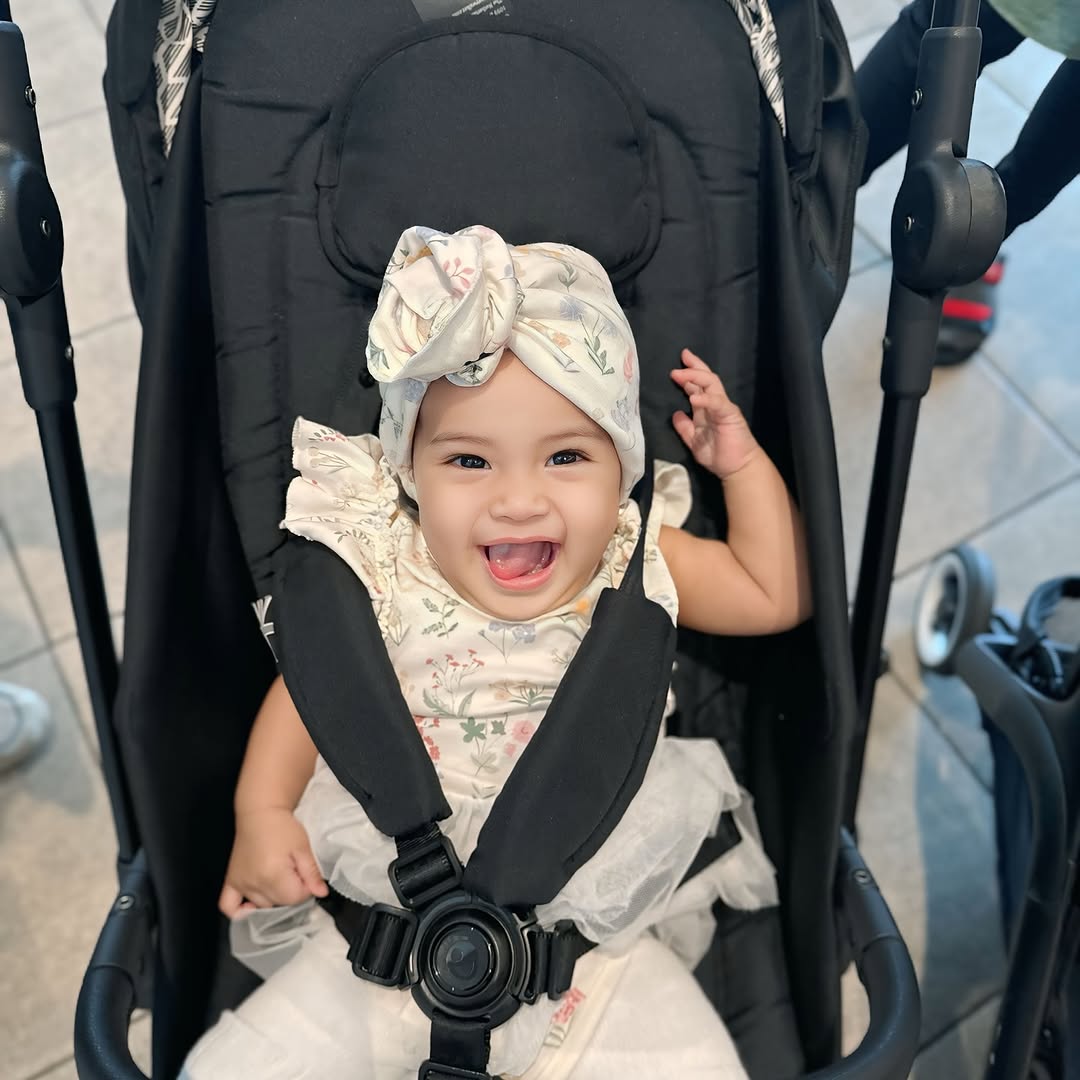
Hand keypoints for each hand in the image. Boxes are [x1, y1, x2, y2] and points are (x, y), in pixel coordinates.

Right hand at [218, 807, 328, 916]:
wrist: (260, 813)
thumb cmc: (283, 827)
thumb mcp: (303, 847)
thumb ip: (312, 873)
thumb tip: (321, 893)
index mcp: (273, 875)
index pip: (295, 898)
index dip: (306, 888)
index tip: (306, 874)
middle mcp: (254, 884)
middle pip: (280, 904)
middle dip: (292, 891)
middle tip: (294, 872)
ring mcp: (240, 884)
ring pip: (262, 906)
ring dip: (274, 897)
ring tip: (279, 878)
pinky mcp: (230, 881)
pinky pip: (229, 906)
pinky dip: (240, 911)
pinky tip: (251, 906)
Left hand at [670, 349, 760, 479]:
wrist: (737, 469)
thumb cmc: (719, 455)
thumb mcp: (694, 441)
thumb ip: (684, 428)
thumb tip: (675, 414)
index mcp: (706, 409)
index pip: (697, 386)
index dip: (687, 375)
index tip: (675, 368)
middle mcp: (715, 404)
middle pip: (706, 378)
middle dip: (693, 367)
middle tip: (682, 357)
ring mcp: (723, 407)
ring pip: (711, 384)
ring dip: (695, 377)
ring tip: (680, 374)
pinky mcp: (730, 415)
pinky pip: (717, 403)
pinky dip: (705, 398)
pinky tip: (693, 397)